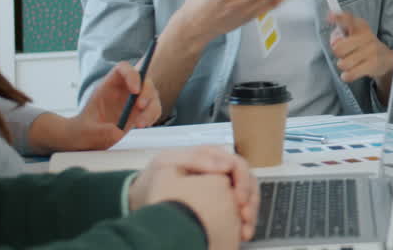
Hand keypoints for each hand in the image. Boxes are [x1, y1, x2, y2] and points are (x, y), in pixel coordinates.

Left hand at [72, 61, 162, 148]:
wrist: (85, 140)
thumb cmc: (81, 132)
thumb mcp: (84, 133)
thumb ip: (99, 132)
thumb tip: (117, 131)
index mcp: (107, 86)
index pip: (123, 69)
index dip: (132, 74)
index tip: (135, 90)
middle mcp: (123, 90)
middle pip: (143, 80)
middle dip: (146, 92)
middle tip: (141, 107)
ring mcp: (133, 100)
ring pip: (152, 95)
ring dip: (151, 108)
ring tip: (141, 124)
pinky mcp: (140, 112)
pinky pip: (154, 109)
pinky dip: (152, 117)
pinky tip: (142, 125)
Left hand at [129, 147, 258, 246]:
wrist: (142, 198)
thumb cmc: (154, 177)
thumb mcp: (168, 162)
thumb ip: (196, 159)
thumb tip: (226, 165)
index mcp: (213, 157)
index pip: (238, 165)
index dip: (243, 182)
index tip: (239, 201)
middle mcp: (221, 171)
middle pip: (248, 182)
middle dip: (251, 202)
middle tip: (245, 218)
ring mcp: (222, 188)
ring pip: (247, 198)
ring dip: (251, 214)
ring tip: (245, 231)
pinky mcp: (221, 204)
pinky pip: (238, 211)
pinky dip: (243, 223)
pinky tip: (242, 235)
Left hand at [329, 12, 392, 82]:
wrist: (386, 59)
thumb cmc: (364, 46)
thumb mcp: (354, 35)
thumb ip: (340, 35)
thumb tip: (334, 41)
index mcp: (361, 26)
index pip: (349, 19)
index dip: (338, 17)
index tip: (330, 16)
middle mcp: (366, 36)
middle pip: (338, 48)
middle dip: (337, 53)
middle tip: (344, 53)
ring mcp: (371, 51)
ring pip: (343, 63)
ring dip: (343, 65)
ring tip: (349, 63)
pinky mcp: (372, 65)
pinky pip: (350, 74)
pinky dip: (346, 76)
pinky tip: (349, 73)